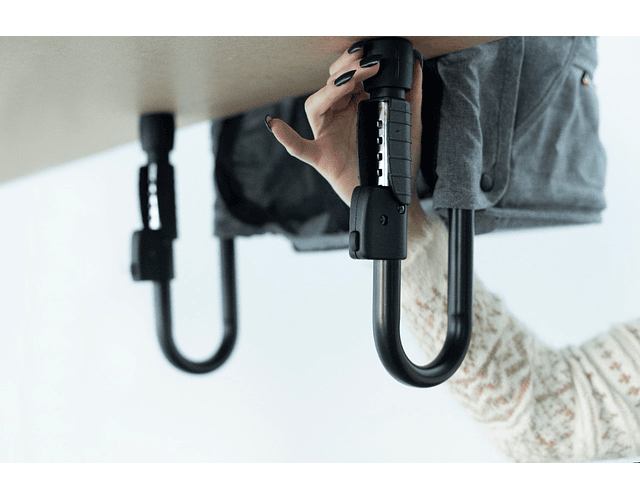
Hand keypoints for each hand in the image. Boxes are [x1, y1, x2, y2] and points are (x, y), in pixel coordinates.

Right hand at [266, 41, 423, 207]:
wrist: (392, 194)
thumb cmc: (396, 162)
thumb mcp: (408, 126)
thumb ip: (411, 97)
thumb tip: (417, 65)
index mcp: (356, 108)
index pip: (348, 78)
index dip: (355, 65)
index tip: (371, 55)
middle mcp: (339, 118)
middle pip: (330, 86)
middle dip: (345, 71)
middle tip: (365, 64)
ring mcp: (328, 137)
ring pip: (315, 107)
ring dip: (329, 91)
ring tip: (348, 83)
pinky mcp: (323, 159)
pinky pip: (300, 148)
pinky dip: (287, 137)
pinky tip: (276, 125)